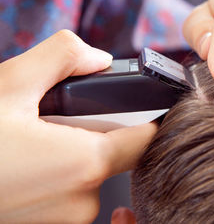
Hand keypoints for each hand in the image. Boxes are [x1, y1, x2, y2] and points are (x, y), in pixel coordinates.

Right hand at [0, 30, 156, 222]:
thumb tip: (98, 59)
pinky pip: (72, 190)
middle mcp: (82, 201)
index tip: (140, 104)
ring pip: (93, 173)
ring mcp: (66, 220)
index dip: (148, 118)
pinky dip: (61, 171)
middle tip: (62, 117)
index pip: (147, 139)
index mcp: (84, 164)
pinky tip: (30, 159)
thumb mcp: (10, 84)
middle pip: (118, 154)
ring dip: (76, 151)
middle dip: (99, 130)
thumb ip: (62, 57)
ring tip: (37, 138)